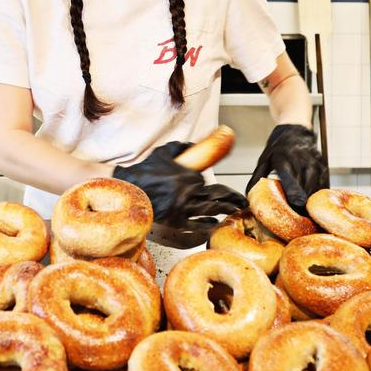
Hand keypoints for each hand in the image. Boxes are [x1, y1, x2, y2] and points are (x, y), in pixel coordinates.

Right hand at [114, 142, 245, 229]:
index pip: (211, 181)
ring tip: (235, 210)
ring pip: (211, 210)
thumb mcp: (162, 153)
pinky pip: (195, 226)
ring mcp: (182, 208)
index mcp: (188, 175)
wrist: (128, 190)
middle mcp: (189, 192)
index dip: (219, 185)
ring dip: (226, 210)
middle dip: (233, 198)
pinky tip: (214, 224)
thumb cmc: (144, 172)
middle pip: (218, 196)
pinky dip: (206, 225)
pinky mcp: (175, 221)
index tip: (226, 188)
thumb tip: (191, 145)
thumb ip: (180, 148)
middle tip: (242, 200)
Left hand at [245, 124, 328, 214]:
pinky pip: (322, 185)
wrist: (295, 129)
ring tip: (301, 212)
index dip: (294, 195)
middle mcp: (301, 161)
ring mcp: (314, 163)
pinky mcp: (322, 166)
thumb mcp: (264, 160)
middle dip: (299, 205)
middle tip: (294, 217)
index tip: (294, 206)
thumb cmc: (278, 147)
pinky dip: (316, 195)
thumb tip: (248, 196)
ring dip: (309, 202)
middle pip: (304, 189)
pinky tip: (310, 201)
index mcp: (284, 159)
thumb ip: (256, 178)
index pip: (291, 180)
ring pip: (315, 188)